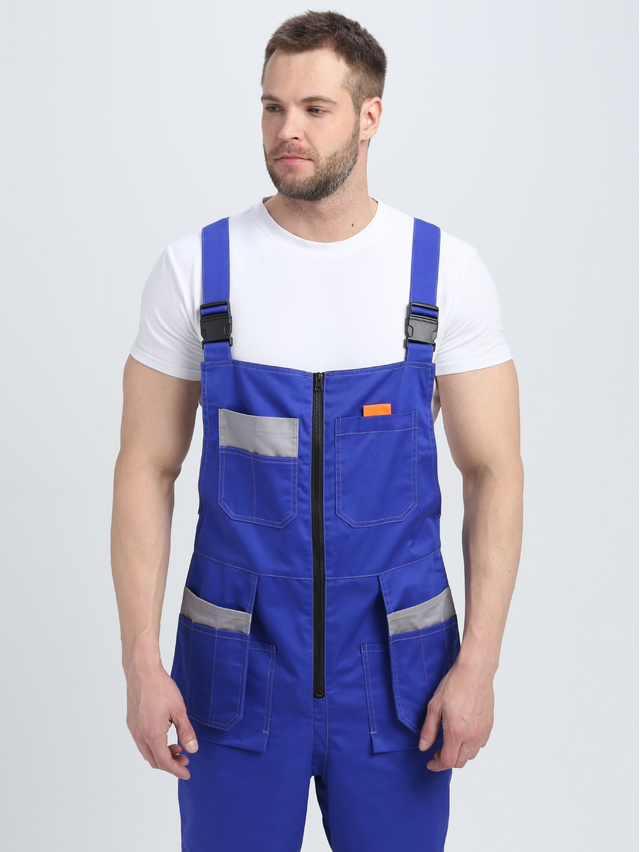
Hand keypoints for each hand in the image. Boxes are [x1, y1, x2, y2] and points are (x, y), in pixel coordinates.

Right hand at [126, 664, 198, 779]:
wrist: (142, 672)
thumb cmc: (161, 688)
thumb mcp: (179, 710)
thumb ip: (186, 732)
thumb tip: (192, 750)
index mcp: (152, 734)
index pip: (164, 762)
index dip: (177, 770)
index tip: (187, 773)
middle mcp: (140, 735)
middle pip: (154, 761)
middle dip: (170, 763)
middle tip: (185, 758)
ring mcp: (133, 729)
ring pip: (147, 752)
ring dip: (161, 754)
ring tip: (177, 746)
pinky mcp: (131, 722)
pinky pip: (141, 742)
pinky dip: (153, 745)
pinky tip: (164, 735)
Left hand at [418, 657, 493, 770]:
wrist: (475, 672)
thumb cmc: (454, 685)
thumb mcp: (434, 706)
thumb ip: (428, 730)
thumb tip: (423, 747)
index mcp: (456, 732)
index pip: (448, 761)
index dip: (437, 765)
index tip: (430, 762)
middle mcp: (471, 735)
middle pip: (460, 762)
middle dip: (447, 761)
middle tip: (437, 752)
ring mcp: (482, 731)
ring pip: (471, 755)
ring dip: (459, 755)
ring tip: (449, 744)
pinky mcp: (489, 725)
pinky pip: (481, 744)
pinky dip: (471, 746)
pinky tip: (463, 736)